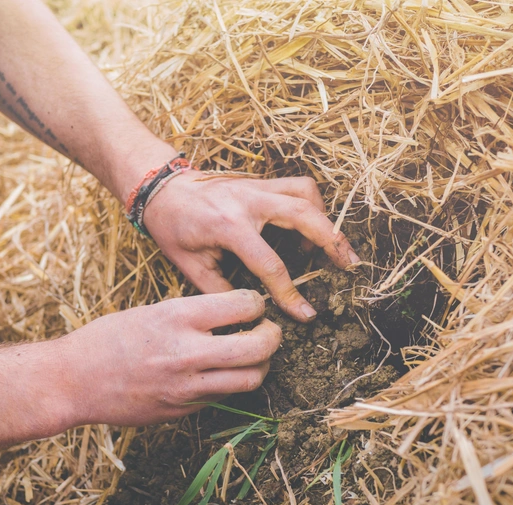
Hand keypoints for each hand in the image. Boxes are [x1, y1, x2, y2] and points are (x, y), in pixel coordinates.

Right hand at [63, 289, 280, 426]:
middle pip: (259, 346)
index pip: (244, 304)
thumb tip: (233, 314)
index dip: (257, 303)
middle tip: (269, 331)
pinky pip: (223, 397)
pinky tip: (223, 373)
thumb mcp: (152, 311)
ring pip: (251, 378)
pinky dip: (231, 383)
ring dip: (260, 365)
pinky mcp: (182, 409)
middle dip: (273, 336)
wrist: (73, 380)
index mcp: (178, 316)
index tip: (254, 305)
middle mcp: (187, 351)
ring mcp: (187, 386)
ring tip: (253, 355)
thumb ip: (193, 314)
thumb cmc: (107, 339)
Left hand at [143, 171, 359, 322]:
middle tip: (350, 266)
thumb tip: (250, 314)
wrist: (162, 189)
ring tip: (333, 246)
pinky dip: (312, 204)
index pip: (271, 264)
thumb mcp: (190, 265)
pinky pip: (298, 186)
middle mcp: (249, 200)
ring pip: (307, 193)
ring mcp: (257, 186)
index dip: (290, 294)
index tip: (306, 314)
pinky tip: (310, 226)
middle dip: (332, 242)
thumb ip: (221, 290)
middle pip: (304, 216)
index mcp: (229, 226)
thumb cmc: (173, 228)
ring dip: (325, 218)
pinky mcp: (261, 181)